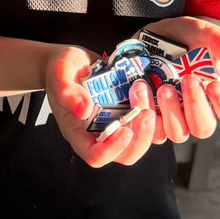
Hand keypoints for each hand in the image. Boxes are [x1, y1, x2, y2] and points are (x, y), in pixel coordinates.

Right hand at [44, 45, 157, 167]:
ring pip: (143, 141)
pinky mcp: (132, 115)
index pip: (96, 156)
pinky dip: (159, 112)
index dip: (112, 149)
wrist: (77, 62)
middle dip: (141, 138)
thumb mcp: (60, 73)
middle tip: (146, 112)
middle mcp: (101, 134)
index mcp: (79, 132)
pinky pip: (152, 124)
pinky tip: (154, 90)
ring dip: (152, 124)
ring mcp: (119, 125)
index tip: (124, 131)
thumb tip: (84, 109)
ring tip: (146, 92)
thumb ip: (67, 91)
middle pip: (126, 155)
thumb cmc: (63, 70)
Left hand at [142, 16, 219, 142]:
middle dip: (195, 105)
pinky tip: (143, 89)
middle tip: (188, 79)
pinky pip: (150, 129)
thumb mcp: (208, 34)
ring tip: (163, 87)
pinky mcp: (151, 114)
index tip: (214, 85)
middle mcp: (196, 109)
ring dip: (170, 112)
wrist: (155, 33)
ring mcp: (173, 115)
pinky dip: (145, 112)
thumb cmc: (186, 36)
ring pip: (177, 133)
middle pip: (203, 128)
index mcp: (218, 94)